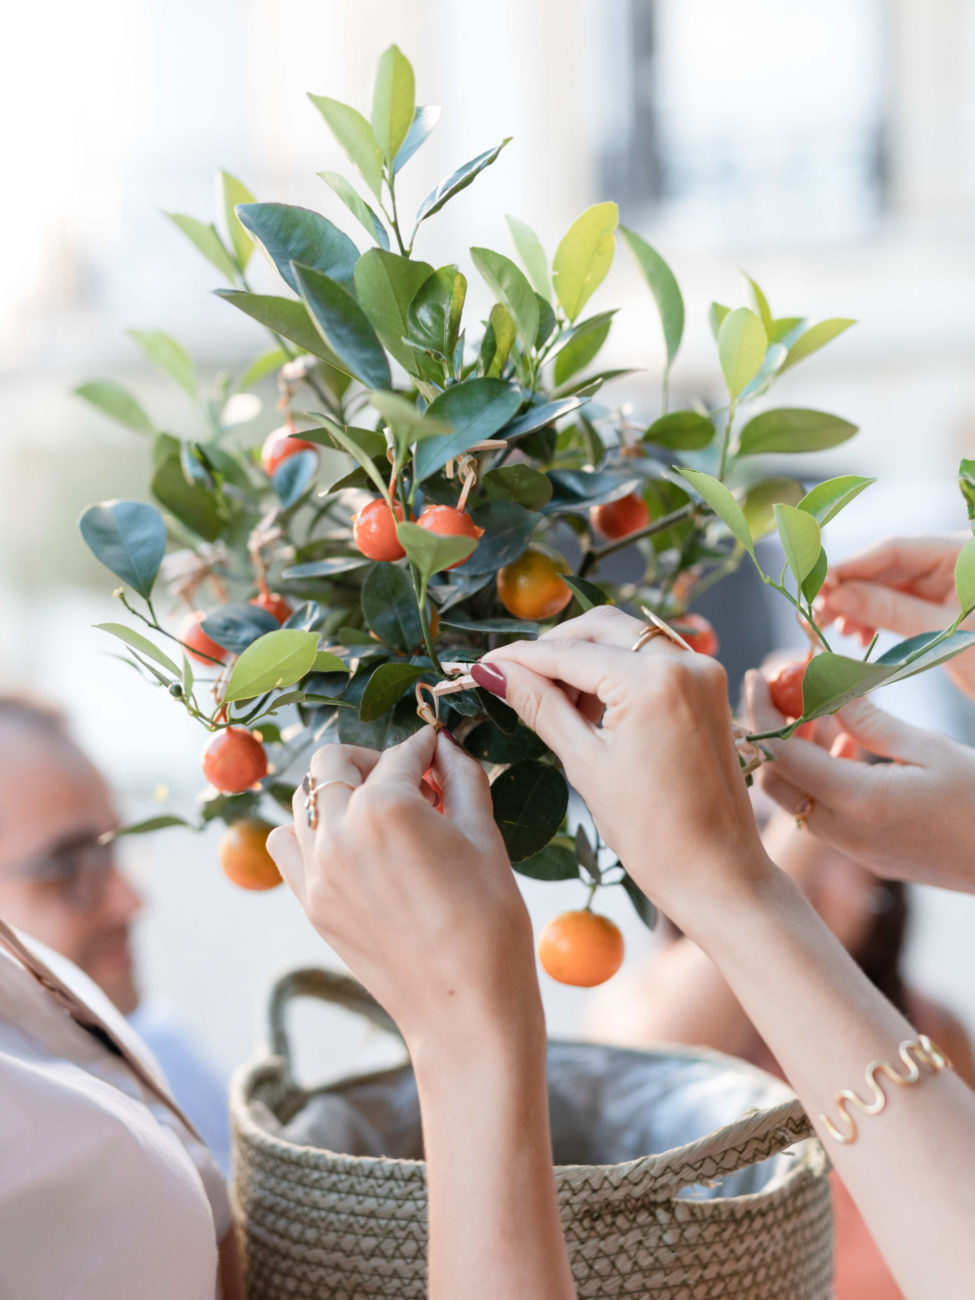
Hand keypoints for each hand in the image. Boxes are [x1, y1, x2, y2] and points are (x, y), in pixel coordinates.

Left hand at [267, 728, 540, 1057]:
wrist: (464, 1008)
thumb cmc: (489, 922)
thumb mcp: (484, 837)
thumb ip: (463, 778)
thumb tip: (448, 745)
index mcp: (387, 807)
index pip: (401, 754)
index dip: (426, 747)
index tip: (438, 748)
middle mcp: (339, 832)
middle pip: (333, 762)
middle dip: (370, 758)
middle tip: (408, 779)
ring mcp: (317, 871)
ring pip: (302, 800)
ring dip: (336, 791)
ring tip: (379, 812)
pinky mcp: (311, 904)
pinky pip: (287, 848)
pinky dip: (310, 833)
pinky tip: (351, 846)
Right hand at [475, 607, 772, 934]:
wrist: (719, 873)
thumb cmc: (652, 833)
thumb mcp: (586, 764)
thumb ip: (540, 707)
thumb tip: (493, 672)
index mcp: (652, 682)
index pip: (568, 653)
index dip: (518, 657)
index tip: (481, 664)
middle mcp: (684, 662)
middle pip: (599, 628)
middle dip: (552, 649)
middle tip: (513, 679)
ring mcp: (702, 671)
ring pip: (626, 638)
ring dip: (584, 657)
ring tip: (551, 700)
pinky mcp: (709, 687)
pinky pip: (651, 657)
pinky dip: (616, 669)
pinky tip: (589, 704)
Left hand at [746, 669, 974, 892]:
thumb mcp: (930, 749)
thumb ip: (869, 720)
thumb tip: (821, 685)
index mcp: (860, 801)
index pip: (782, 752)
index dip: (761, 711)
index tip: (756, 677)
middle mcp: (847, 834)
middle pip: (773, 781)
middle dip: (768, 735)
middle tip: (786, 696)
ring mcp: (855, 852)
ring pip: (792, 802)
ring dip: (791, 758)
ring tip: (817, 717)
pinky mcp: (867, 858)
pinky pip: (819, 817)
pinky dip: (815, 781)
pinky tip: (845, 751)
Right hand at [816, 533, 974, 699]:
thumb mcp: (943, 634)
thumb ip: (890, 611)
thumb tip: (836, 595)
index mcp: (963, 554)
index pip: (895, 549)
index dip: (852, 566)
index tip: (818, 587)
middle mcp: (951, 564)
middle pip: (886, 566)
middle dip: (849, 589)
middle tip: (815, 613)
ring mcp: (944, 586)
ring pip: (886, 587)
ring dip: (856, 606)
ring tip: (832, 630)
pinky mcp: (938, 609)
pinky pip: (896, 605)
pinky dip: (873, 619)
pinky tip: (856, 636)